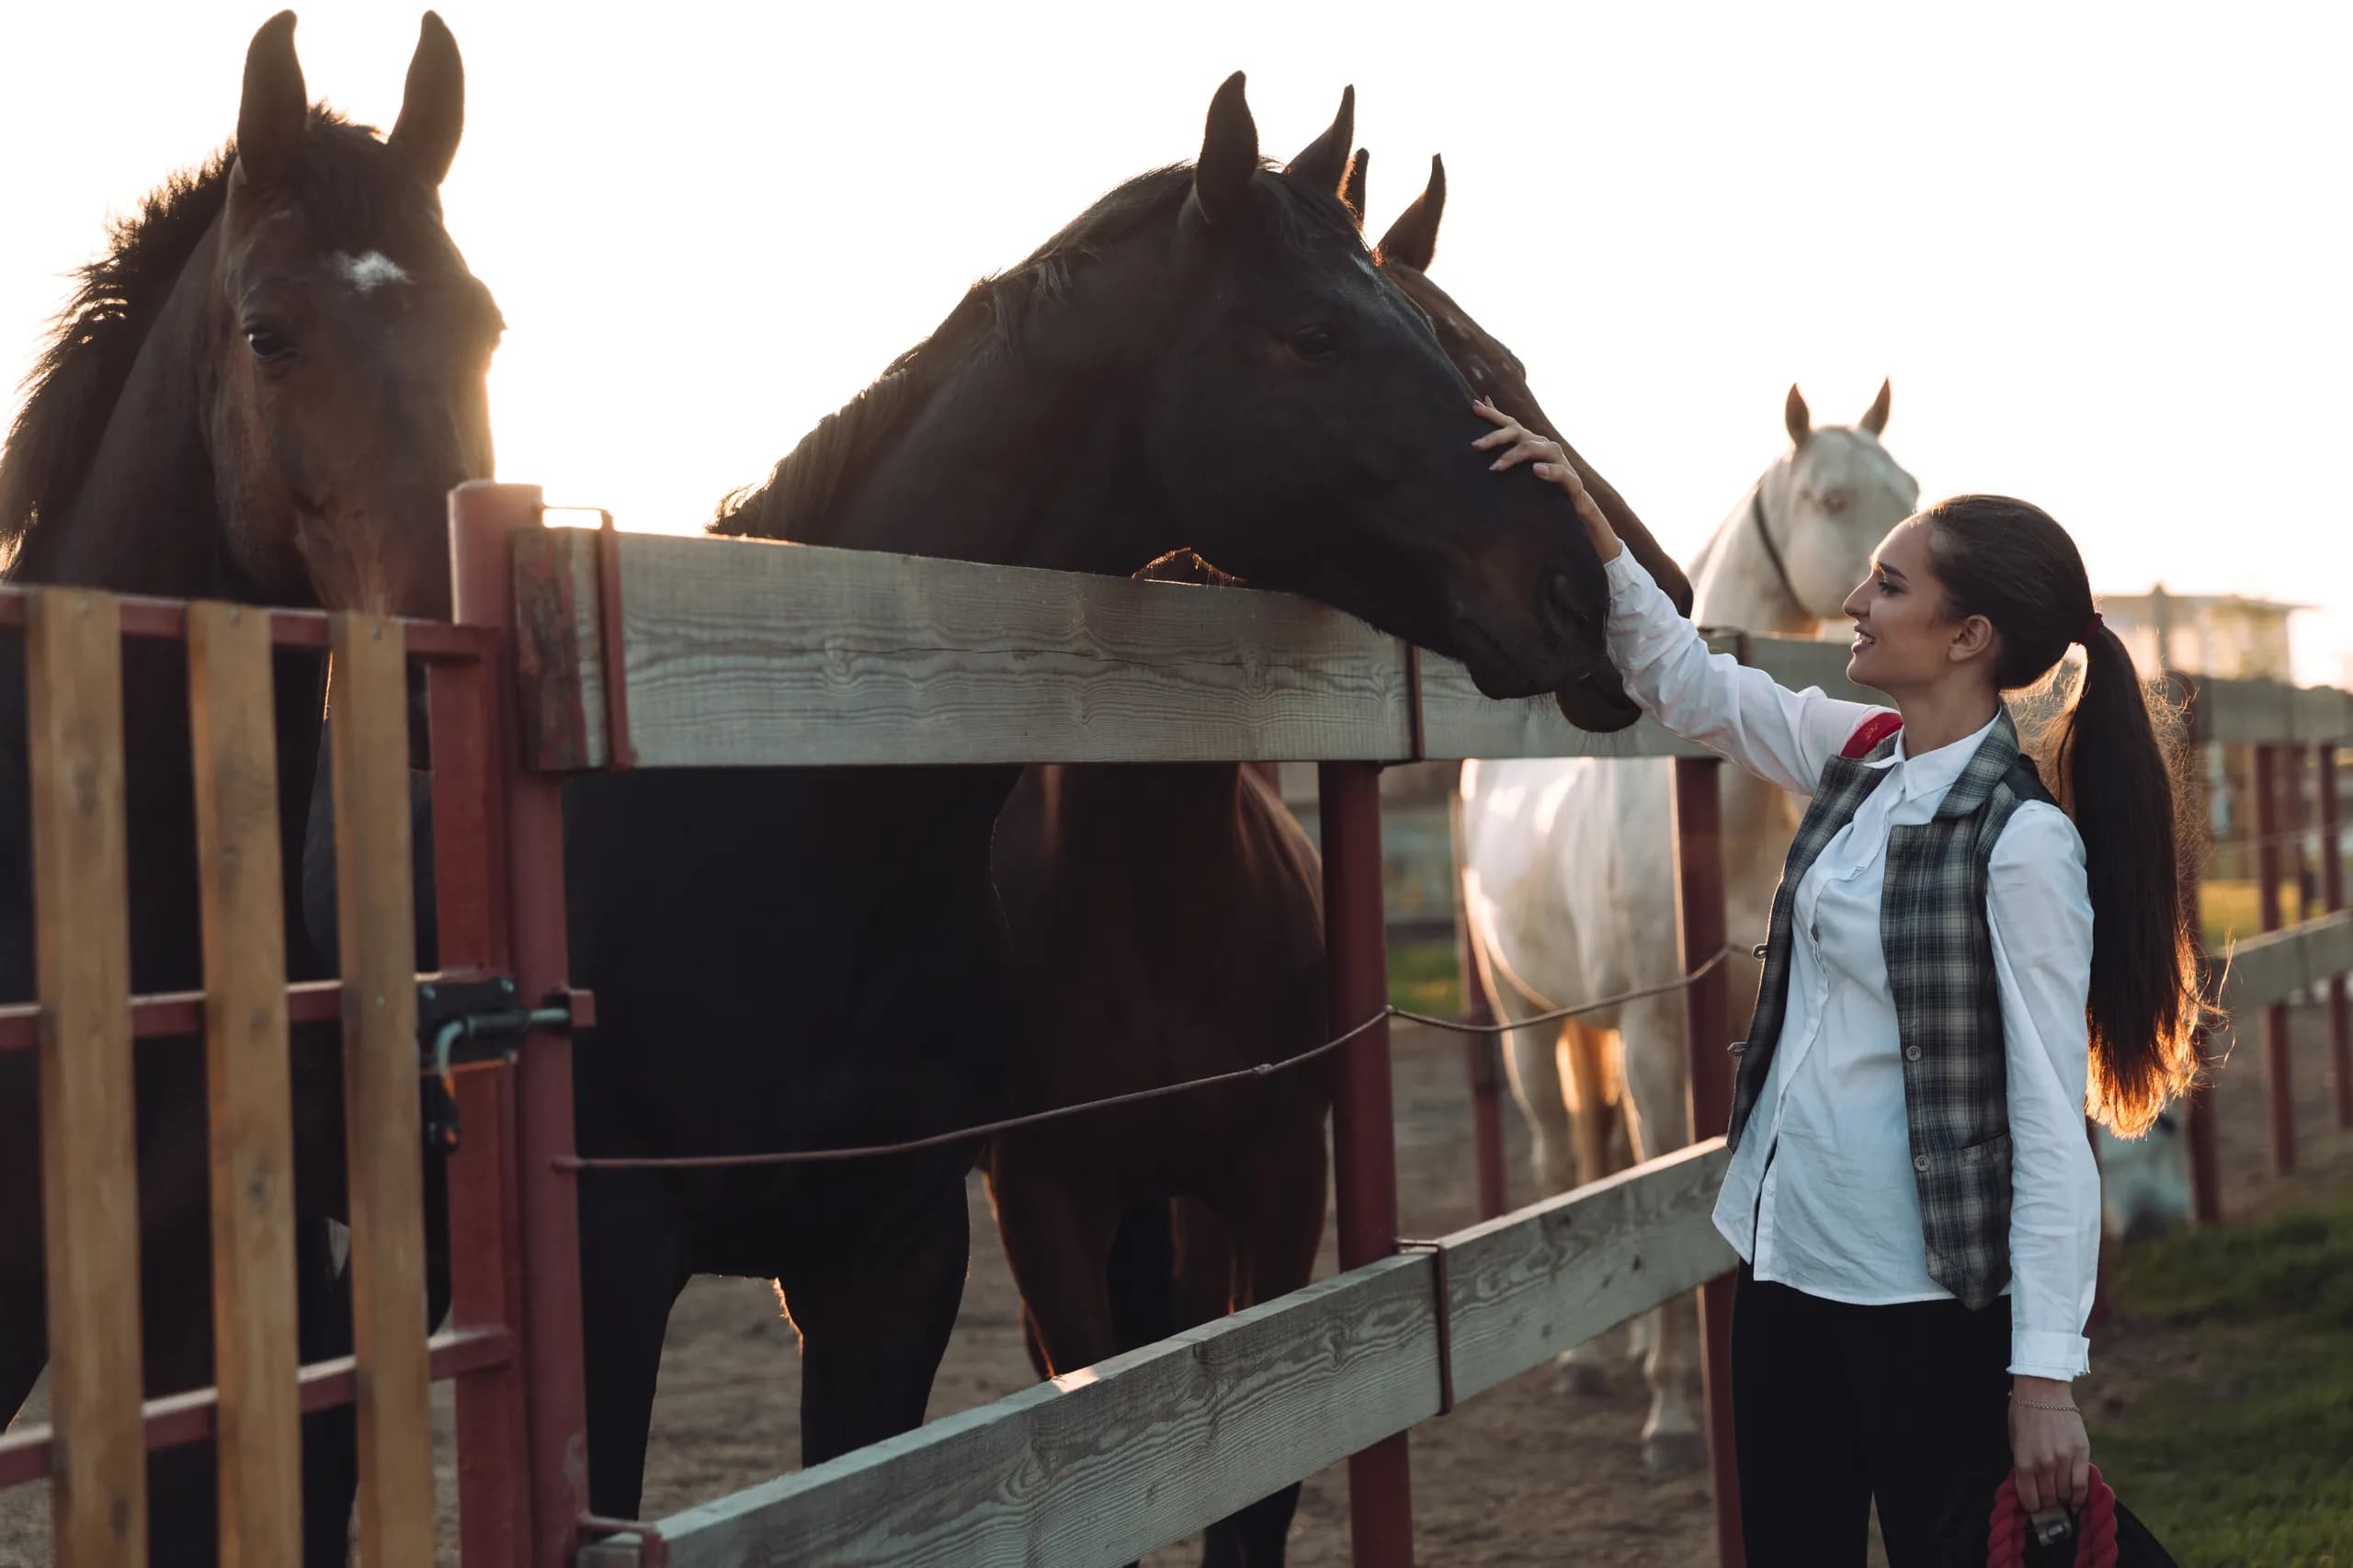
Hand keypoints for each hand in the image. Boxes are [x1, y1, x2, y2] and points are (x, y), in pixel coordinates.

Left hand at [1471, 399, 1620, 562]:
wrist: (1574, 504)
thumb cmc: (1542, 483)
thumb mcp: (1522, 466)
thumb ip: (1506, 448)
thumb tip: (1485, 416)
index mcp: (1531, 441)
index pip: (1510, 424)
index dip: (1493, 414)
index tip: (1474, 406)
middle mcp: (1544, 445)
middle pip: (1518, 433)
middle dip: (1495, 437)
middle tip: (1475, 446)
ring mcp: (1557, 459)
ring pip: (1534, 449)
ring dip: (1513, 456)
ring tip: (1495, 467)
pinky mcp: (1570, 478)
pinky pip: (1559, 471)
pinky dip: (1547, 471)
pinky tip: (1536, 471)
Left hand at [2008, 1377, 2090, 1513]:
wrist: (2042, 1390)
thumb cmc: (2024, 1413)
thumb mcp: (2014, 1440)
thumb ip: (2022, 1464)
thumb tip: (2029, 1486)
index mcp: (2023, 1461)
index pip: (2029, 1498)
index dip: (2031, 1507)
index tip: (2034, 1508)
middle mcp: (2044, 1463)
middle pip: (2048, 1498)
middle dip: (2047, 1505)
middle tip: (2048, 1504)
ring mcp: (2064, 1459)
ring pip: (2066, 1494)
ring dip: (2063, 1501)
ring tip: (2061, 1502)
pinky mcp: (2081, 1452)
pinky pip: (2082, 1484)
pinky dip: (2080, 1498)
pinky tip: (2077, 1502)